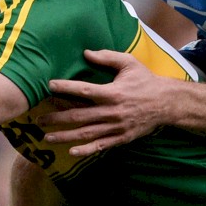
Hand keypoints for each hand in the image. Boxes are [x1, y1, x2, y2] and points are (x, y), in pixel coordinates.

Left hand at [41, 50, 177, 155]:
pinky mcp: (121, 138)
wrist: (167, 103)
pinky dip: (86, 150)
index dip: (65, 88)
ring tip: (47, 137)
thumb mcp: (129, 63)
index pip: (84, 90)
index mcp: (112, 92)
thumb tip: (86, 53)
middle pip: (79, 116)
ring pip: (86, 133)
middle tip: (38, 119)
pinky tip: (71, 151)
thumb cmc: (146, 81)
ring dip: (65, 136)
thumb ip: (107, 57)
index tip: (49, 85)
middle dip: (56, 118)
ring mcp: (116, 127)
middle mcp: (111, 112)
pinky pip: (100, 145)